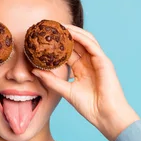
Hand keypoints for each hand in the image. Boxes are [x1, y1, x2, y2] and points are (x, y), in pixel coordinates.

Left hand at [32, 25, 139, 140]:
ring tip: (58, 25)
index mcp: (81, 70)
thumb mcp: (66, 91)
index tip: (43, 39)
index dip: (57, 45)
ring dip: (72, 31)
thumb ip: (51, 81)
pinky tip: (70, 32)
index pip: (68, 52)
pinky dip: (81, 37)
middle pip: (76, 43)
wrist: (106, 115)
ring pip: (85, 39)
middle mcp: (89, 63)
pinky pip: (91, 44)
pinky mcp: (104, 61)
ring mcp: (98, 61)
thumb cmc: (90, 107)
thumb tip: (35, 71)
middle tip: (49, 27)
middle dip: (64, 34)